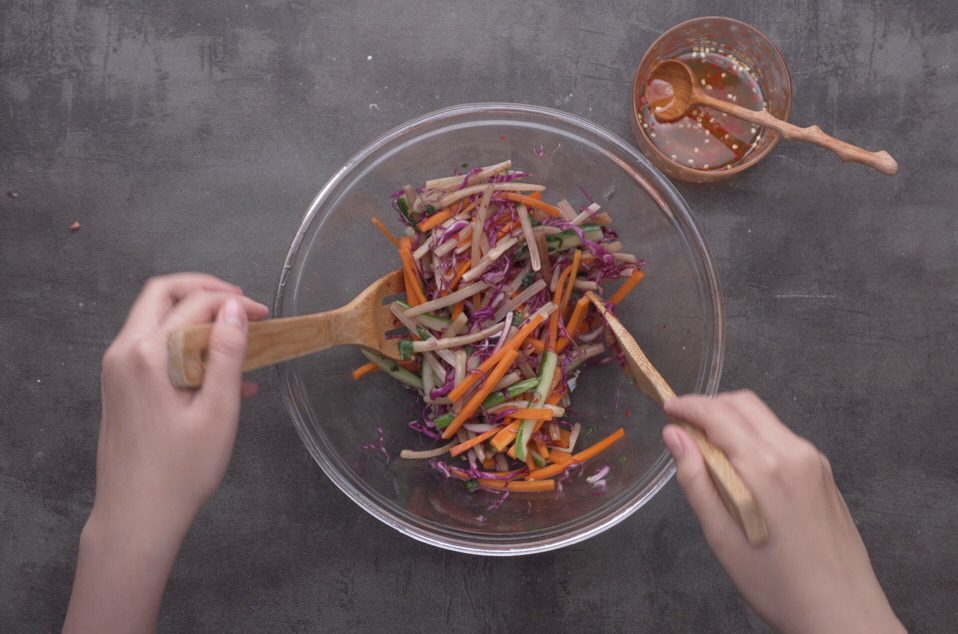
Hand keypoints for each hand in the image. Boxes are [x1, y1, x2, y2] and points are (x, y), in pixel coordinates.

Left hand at [64, 273, 267, 632]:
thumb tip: (235, 309)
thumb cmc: (182, 469)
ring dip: (195, 318)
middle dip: (204, 293)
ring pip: (155, 319)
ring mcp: (116, 369)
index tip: (264, 316)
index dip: (232, 302)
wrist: (135, 517)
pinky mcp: (119, 386)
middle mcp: (124, 352)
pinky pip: (152, 348)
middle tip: (242, 306)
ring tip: (236, 339)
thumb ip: (228, 354)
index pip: (192, 305)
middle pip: (161, 296)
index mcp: (147, 354)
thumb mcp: (218, 411)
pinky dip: (184, 345)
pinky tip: (220, 375)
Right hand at [663, 391, 903, 633]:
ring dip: (731, 419)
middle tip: (683, 428)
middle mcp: (793, 452)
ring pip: (764, 417)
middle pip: (744, 404)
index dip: (688, 405)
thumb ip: (696, 481)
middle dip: (709, 406)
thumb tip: (674, 436)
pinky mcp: (823, 471)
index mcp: (764, 467)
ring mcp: (813, 459)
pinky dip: (753, 436)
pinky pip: (781, 436)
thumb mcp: (722, 538)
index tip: (667, 408)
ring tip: (708, 449)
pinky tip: (741, 467)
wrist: (843, 612)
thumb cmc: (776, 584)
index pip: (719, 414)